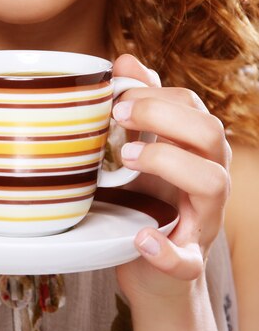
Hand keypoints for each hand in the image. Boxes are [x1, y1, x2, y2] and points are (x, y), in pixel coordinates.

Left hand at [112, 54, 230, 301]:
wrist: (154, 270)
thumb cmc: (150, 200)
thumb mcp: (145, 149)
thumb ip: (142, 108)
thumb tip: (126, 60)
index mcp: (197, 149)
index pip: (192, 105)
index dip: (155, 93)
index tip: (116, 95)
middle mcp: (210, 177)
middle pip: (211, 133)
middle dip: (163, 115)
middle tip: (118, 115)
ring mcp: (204, 219)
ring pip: (214, 182)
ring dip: (169, 163)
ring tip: (127, 157)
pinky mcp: (187, 261)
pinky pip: (187, 259)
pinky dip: (165, 250)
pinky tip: (140, 237)